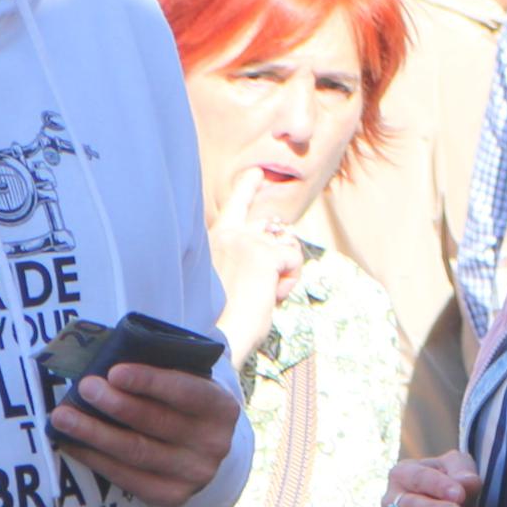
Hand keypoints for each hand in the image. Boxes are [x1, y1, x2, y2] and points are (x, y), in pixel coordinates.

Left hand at [57, 360, 241, 506]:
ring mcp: (194, 474)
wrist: (200, 449)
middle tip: (84, 388)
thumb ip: (158, 373)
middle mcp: (213, 443)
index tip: (114, 372)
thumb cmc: (181, 404)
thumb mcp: (185, 383)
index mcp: (220, 407)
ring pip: (136, 452)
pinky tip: (73, 444)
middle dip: (116, 404)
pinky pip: (127, 478)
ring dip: (95, 433)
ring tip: (63, 418)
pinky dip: (96, 459)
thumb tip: (104, 367)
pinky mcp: (172, 495)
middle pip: (156, 422)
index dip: (149, 382)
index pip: (185, 391)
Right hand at [208, 181, 306, 359]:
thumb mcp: (228, 283)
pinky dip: (288, 283)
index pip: (235, 207)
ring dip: (284, 275)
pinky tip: (269, 295)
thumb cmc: (220, 319)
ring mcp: (246, 240)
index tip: (257, 171)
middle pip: (272, 226)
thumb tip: (280, 246)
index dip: (247, 187)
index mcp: (213, 241)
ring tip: (262, 296)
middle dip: (281, 255)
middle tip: (268, 287)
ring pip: (288, 247)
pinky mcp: (264, 253)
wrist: (213, 335)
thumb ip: (246, 260)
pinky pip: (293, 261)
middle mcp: (228, 233)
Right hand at [382, 449, 481, 506]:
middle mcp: (391, 500)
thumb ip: (462, 471)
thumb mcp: (460, 467)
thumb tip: (466, 481)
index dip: (438, 485)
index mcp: (401, 474)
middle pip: (409, 505)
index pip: (417, 477)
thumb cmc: (454, 479)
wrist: (454, 505)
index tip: (459, 494)